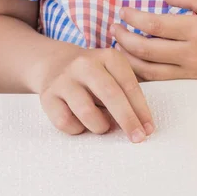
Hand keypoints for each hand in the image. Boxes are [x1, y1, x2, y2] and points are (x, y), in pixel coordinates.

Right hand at [37, 48, 154, 142]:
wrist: (55, 64)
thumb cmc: (94, 77)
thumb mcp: (114, 75)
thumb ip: (126, 95)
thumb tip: (141, 126)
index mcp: (108, 57)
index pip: (129, 86)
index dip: (141, 111)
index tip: (148, 129)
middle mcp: (85, 64)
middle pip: (111, 95)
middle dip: (127, 120)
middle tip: (137, 138)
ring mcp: (64, 79)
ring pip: (87, 112)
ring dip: (100, 126)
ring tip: (102, 126)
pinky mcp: (48, 96)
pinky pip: (66, 122)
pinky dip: (78, 129)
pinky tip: (81, 123)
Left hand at [111, 0, 196, 80]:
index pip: (154, 24)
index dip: (133, 17)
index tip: (123, 11)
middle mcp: (191, 53)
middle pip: (145, 49)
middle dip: (123, 38)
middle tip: (113, 29)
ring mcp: (192, 71)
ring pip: (149, 71)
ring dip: (128, 59)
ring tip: (119, 47)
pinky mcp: (194, 82)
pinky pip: (162, 81)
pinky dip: (143, 74)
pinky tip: (135, 66)